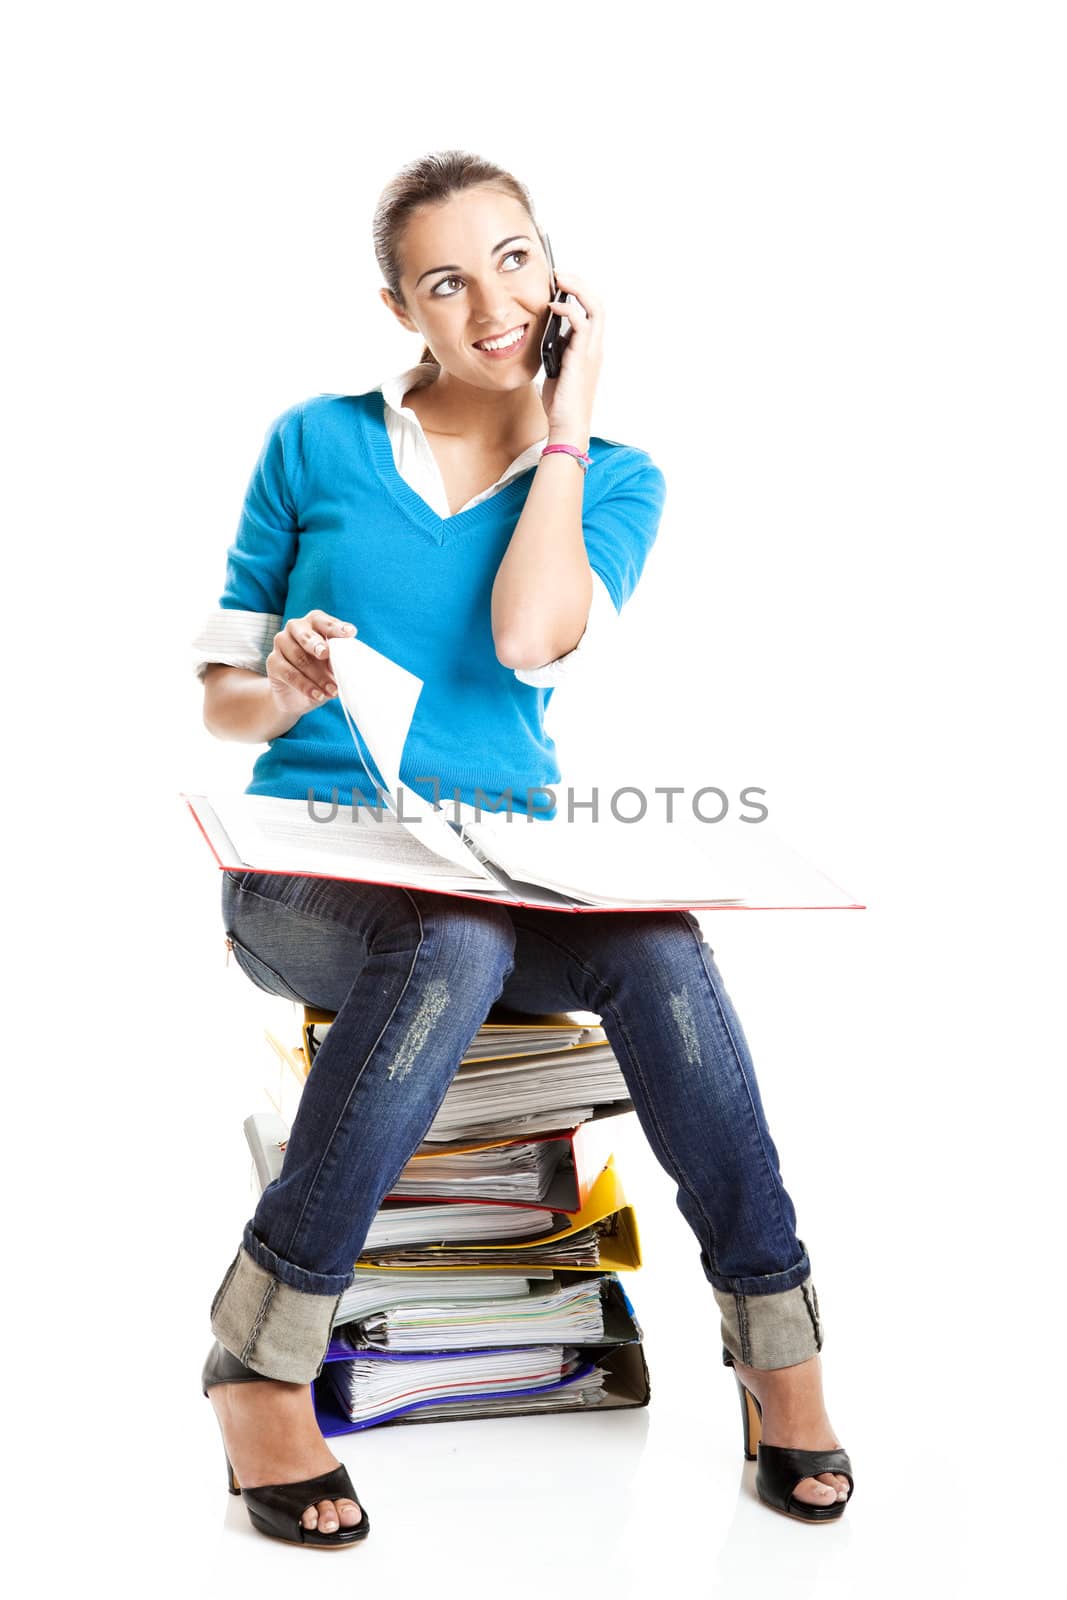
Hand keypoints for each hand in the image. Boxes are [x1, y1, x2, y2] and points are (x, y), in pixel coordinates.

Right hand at [266, 610, 356, 715]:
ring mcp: (281, 643)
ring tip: (332, 690)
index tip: (350, 633)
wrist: (296, 695)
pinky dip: (305, 686)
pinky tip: (318, 695)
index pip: (324, 622)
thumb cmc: (320, 672)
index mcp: (314, 622)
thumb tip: (351, 665)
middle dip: (316, 644)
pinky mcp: (273, 662)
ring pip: (299, 657)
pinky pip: (289, 673)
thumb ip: (339, 660)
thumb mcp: (333, 666)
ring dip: (317, 676)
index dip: (336, 627)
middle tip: (325, 653)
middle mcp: (295, 628)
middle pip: (304, 634)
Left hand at [540, 268, 603, 441]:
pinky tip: (552, 307)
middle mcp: (595, 347)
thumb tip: (547, 333)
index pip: (592, 312)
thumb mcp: (556, 370)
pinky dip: (567, 309)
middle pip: (597, 303)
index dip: (579, 294)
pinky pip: (580, 322)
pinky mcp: (582, 356)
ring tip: (558, 279)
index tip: (559, 284)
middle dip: (579, 284)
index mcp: (590, 350)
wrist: (568, 426)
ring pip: (594, 307)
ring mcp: (591, 350)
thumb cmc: (561, 404)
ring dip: (576, 288)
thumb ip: (556, 350)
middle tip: (559, 273)